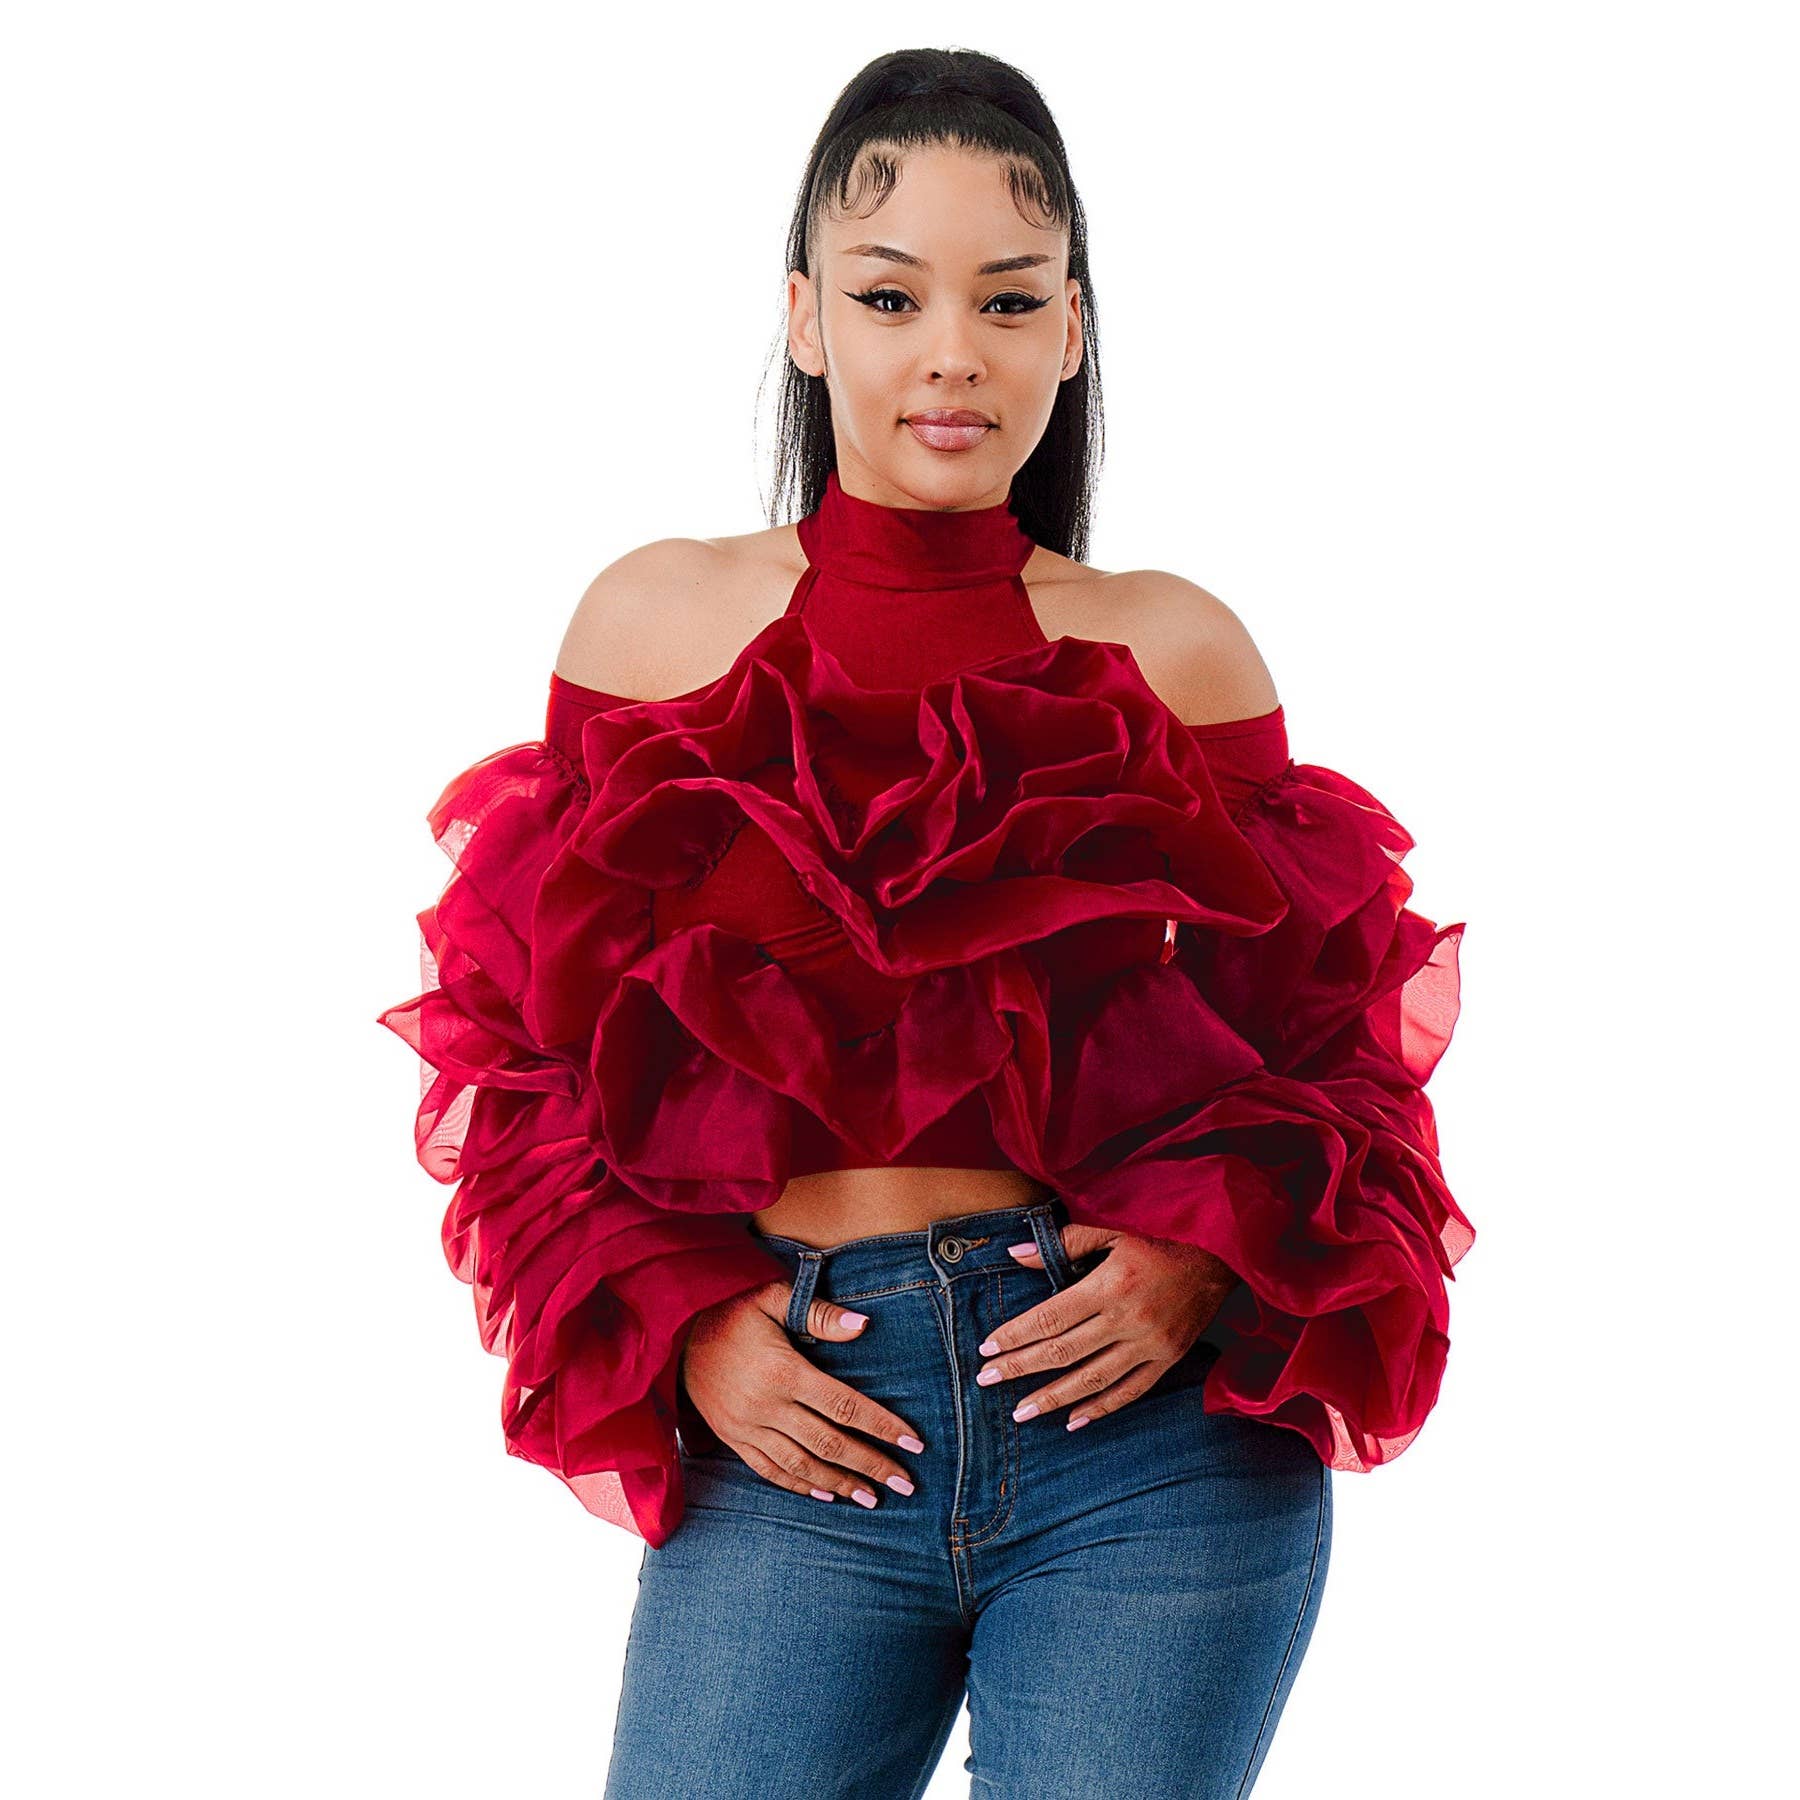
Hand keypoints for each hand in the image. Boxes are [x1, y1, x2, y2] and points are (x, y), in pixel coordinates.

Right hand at [679, 1279, 926, 1507]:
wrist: (674, 1326)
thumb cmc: (733, 1305)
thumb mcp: (774, 1296)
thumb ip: (819, 1314)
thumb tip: (864, 1325)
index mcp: (783, 1370)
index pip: (845, 1406)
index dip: (883, 1426)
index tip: (915, 1444)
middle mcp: (765, 1405)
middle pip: (829, 1443)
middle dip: (871, 1465)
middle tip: (906, 1483)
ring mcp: (745, 1426)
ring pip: (801, 1464)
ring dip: (839, 1483)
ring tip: (871, 1497)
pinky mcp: (730, 1436)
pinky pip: (769, 1469)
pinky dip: (799, 1485)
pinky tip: (824, 1494)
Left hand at [983, 1224, 1236, 1429]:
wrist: (1225, 1248)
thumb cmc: (1164, 1230)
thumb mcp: (1114, 1225)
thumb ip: (1065, 1241)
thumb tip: (1015, 1252)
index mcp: (1111, 1285)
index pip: (1050, 1318)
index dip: (1015, 1335)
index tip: (986, 1350)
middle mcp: (1129, 1319)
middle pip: (1063, 1352)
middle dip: (1020, 1368)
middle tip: (985, 1382)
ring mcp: (1152, 1344)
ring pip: (1094, 1379)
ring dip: (1054, 1397)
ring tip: (1021, 1412)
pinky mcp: (1170, 1357)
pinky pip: (1132, 1391)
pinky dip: (1102, 1408)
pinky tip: (1074, 1420)